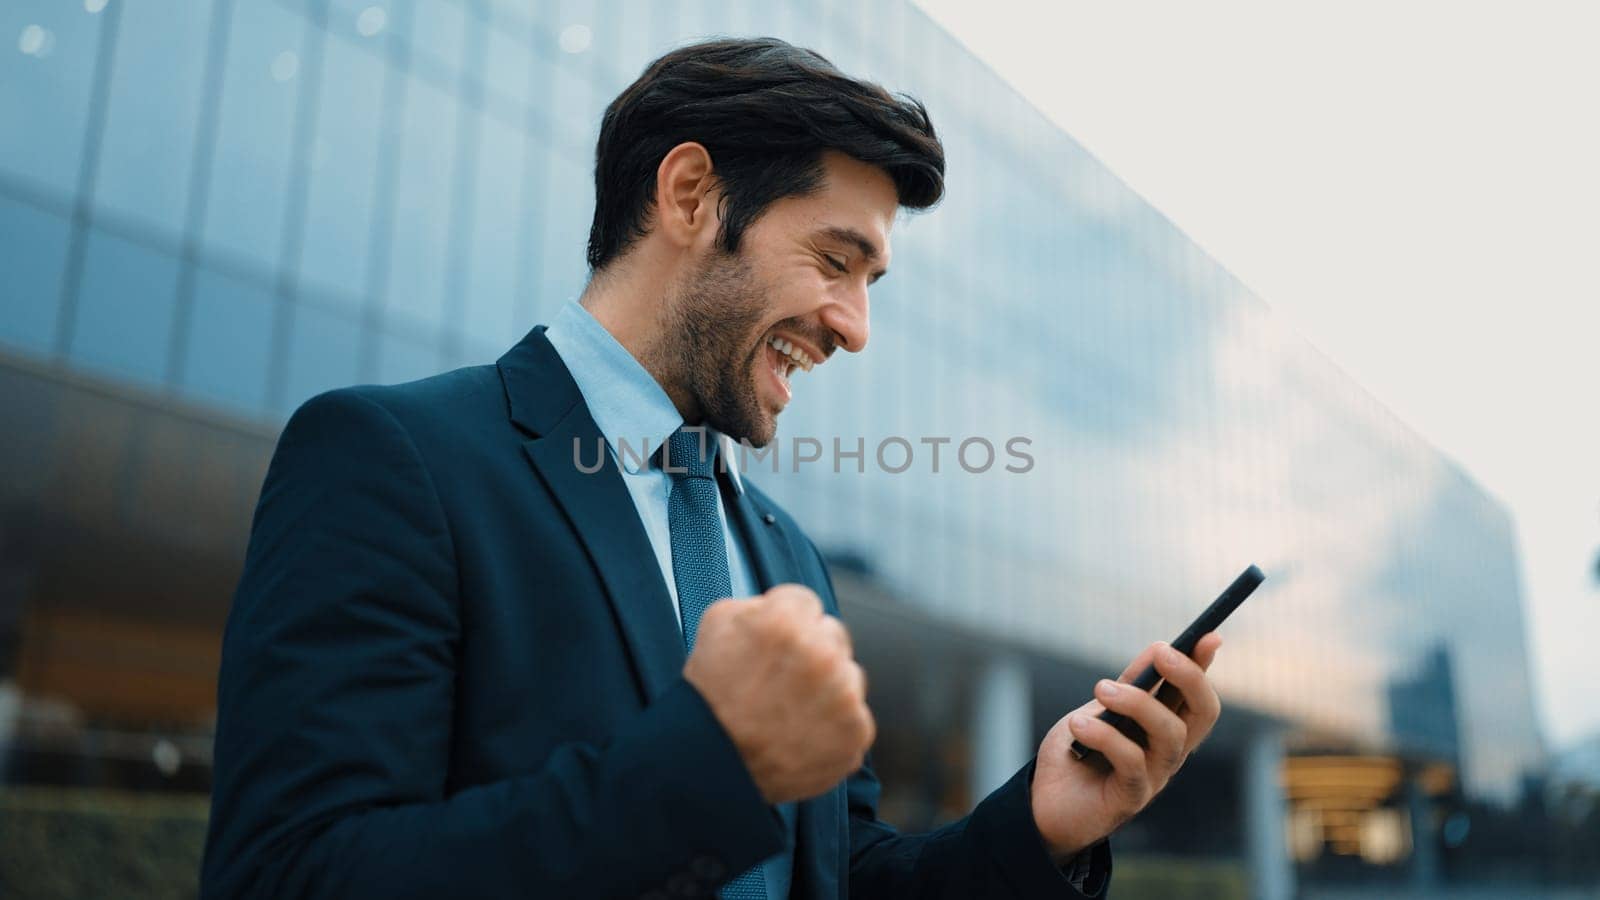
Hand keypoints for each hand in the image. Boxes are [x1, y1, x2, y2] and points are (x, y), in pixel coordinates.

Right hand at [683, 584, 874, 803]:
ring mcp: (843, 697)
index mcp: (787, 622)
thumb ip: (758, 602)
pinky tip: (802, 734)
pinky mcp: (856, 734)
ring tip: (789, 712)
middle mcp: (822, 655)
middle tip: (781, 681)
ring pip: (848, 677)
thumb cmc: (709, 696)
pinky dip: (834, 727)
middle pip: (832, 636)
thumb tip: (781, 604)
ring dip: (827, 689)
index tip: (774, 645)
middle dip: (812, 652)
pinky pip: (854, 718)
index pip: (806, 602)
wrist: (712, 766)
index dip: (786, 623)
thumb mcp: (716, 625)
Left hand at [1030, 635, 1222, 860]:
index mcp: (1164, 727)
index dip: (1205, 666)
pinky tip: (1078, 726)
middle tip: (1161, 652)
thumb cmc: (1076, 752)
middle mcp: (1168, 752)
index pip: (1196, 694)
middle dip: (1190, 677)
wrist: (1044, 803)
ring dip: (1137, 702)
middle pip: (1203, 714)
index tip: (1208, 636)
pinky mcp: (1131, 798)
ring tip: (1101, 689)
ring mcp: (1154, 777)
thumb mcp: (1100, 709)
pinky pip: (1132, 762)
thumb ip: (1129, 685)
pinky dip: (1105, 736)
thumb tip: (1160, 648)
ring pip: (1171, 734)